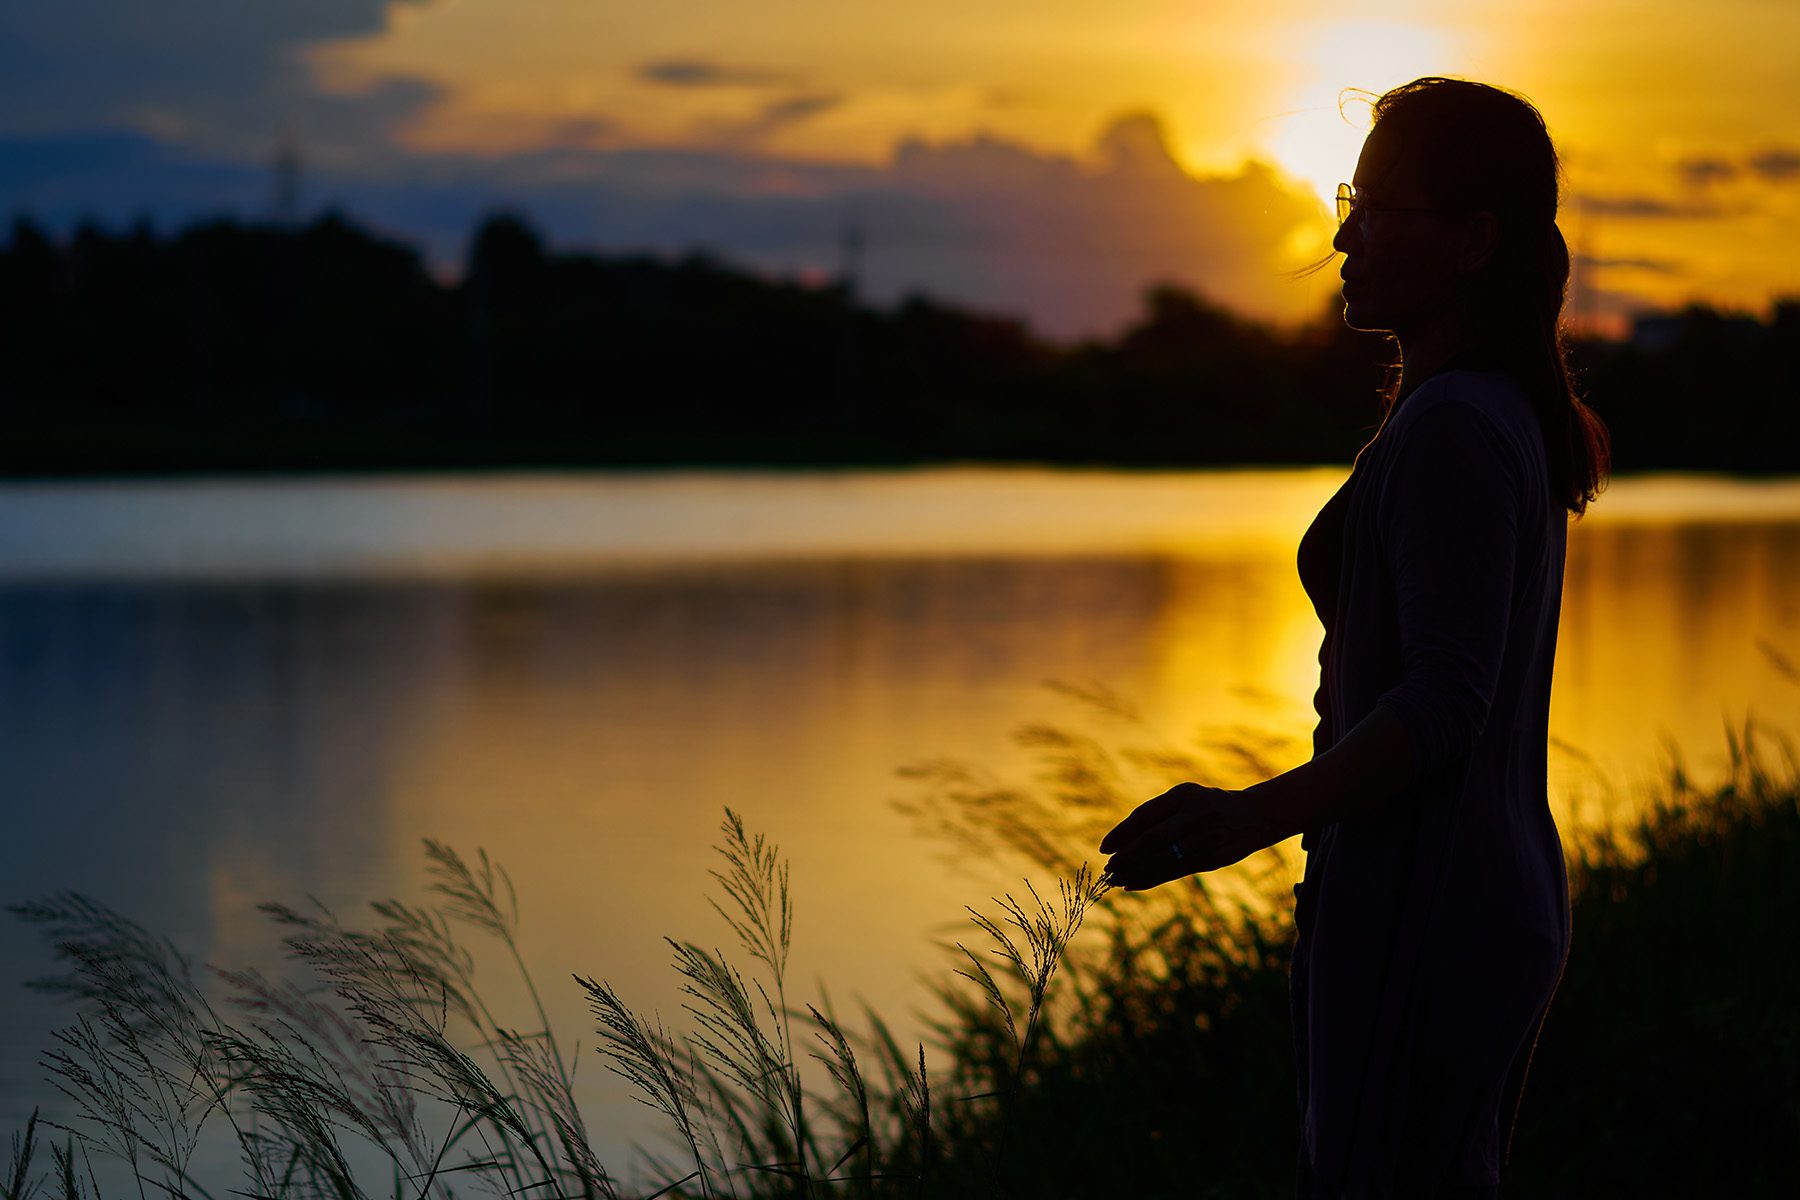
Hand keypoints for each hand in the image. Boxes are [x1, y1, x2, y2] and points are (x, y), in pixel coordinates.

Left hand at [1099, 782, 1275, 890]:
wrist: (1255, 815)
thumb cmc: (1208, 806)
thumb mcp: (1186, 798)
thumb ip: (1158, 815)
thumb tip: (1121, 840)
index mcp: (1184, 795)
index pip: (1145, 816)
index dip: (1122, 833)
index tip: (1104, 848)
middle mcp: (1196, 815)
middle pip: (1152, 839)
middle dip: (1127, 856)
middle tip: (1108, 868)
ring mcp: (1206, 838)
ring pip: (1164, 859)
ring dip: (1136, 872)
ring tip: (1116, 881)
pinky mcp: (1213, 858)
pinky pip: (1176, 871)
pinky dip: (1152, 879)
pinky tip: (1134, 884)